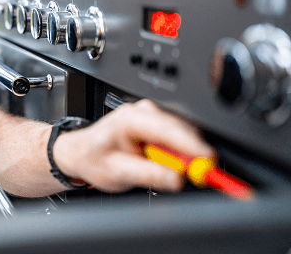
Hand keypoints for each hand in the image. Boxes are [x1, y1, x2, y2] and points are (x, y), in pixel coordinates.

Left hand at [52, 99, 215, 192]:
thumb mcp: (117, 172)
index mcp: (131, 119)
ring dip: (185, 156)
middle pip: (182, 131)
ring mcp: (153, 116)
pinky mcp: (160, 124)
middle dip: (193, 155)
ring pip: (185, 135)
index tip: (209, 160)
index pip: (169, 129)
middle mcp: (144, 112)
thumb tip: (177, 178)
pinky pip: (181, 138)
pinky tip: (163, 163)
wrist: (82, 153)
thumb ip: (148, 175)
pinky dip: (180, 154)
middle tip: (195, 178)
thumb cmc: (94, 158)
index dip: (192, 145)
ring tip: (161, 169)